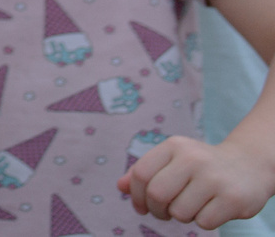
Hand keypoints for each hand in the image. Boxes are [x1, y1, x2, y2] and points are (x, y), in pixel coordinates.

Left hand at [124, 134, 274, 229]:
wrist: (248, 166)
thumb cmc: (200, 166)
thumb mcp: (172, 160)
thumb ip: (145, 172)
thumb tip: (120, 186)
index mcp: (175, 146)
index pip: (141, 174)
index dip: (136, 196)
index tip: (142, 206)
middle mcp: (194, 159)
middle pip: (157, 195)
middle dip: (157, 210)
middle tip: (165, 212)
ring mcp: (215, 178)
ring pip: (180, 212)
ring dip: (182, 216)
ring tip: (193, 205)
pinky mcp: (233, 199)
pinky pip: (202, 222)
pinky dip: (203, 221)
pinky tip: (211, 208)